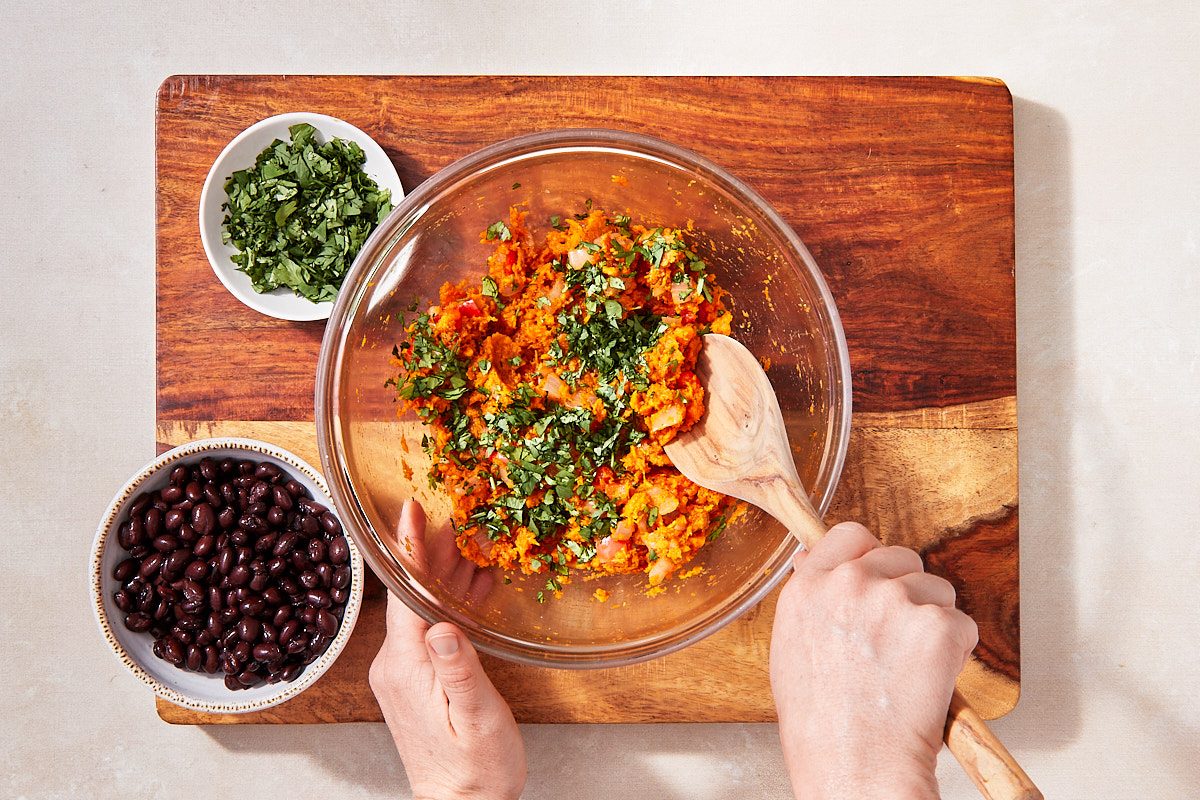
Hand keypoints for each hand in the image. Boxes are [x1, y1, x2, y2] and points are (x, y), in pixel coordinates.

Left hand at [369, 500, 525, 799]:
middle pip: (411, 596)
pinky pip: (426, 630)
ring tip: (469, 548)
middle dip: (432, 556)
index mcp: (406, 667)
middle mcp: (395, 666)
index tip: (411, 513)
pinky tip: (468, 593)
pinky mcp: (413, 682)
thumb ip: (459, 669)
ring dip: (443, 579)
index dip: (411, 550)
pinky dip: (447, 605)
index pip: (405, 594)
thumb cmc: (475, 770)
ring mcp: (402, 674)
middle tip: (454, 521)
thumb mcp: (477, 716)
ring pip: (419, 610)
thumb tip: (443, 627)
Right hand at [769, 522, 977, 799]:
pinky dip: (956, 652)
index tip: (878, 576)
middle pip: (900, 556)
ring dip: (934, 621)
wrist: (854, 767)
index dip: (870, 555)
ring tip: (911, 668)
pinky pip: (963, 624)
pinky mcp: (937, 626)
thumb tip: (816, 562)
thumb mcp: (791, 647)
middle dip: (908, 591)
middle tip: (899, 639)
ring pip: (937, 590)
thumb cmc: (821, 723)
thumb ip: (811, 599)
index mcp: (809, 586)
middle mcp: (849, 583)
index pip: (851, 534)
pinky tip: (930, 681)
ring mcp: (895, 601)